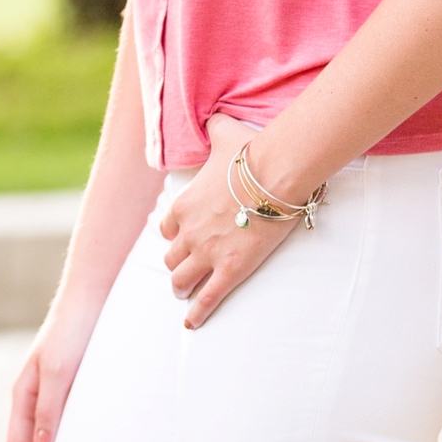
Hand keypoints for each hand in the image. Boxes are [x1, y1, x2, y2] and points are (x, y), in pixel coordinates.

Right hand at [5, 309, 91, 441]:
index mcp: (23, 393)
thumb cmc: (74, 329)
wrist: (94, 294)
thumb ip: (49, 409)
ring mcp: (54, 388)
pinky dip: (73, 438)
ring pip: (50, 432)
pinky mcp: (74, 381)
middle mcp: (35, 394)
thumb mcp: (60, 371)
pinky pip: (68, 418)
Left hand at [159, 116, 302, 328]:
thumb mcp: (224, 134)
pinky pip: (206, 299)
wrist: (274, 174)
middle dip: (178, 263)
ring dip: (182, 286)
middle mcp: (188, 233)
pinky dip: (196, 314)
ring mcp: (207, 254)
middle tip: (185, 269)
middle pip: (172, 258)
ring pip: (181, 280)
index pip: (167, 229)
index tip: (183, 238)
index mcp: (183, 205)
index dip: (175, 235)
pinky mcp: (229, 271)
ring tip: (185, 292)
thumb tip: (216, 117)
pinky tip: (191, 324)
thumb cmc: (251, 153)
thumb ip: (214, 128)